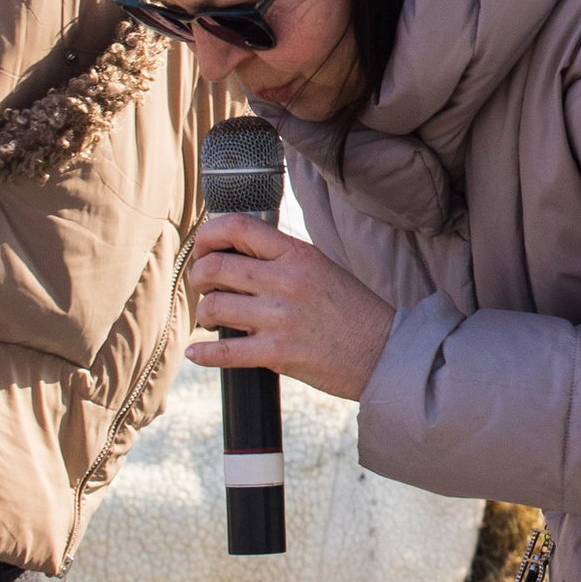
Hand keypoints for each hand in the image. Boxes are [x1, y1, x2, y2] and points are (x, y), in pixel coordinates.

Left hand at [186, 212, 394, 401]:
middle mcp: (285, 280)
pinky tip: (197, 353)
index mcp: (296, 254)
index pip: (237, 227)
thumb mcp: (320, 267)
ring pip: (214, 307)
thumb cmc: (353, 311)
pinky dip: (203, 354)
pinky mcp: (277, 353)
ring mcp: (279, 317)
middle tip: (203, 288)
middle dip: (198, 277)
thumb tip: (236, 255)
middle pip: (215, 266)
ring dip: (204, 314)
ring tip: (212, 320)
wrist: (383, 352)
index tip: (203, 250)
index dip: (207, 236)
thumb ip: (281, 258)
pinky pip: (225, 352)